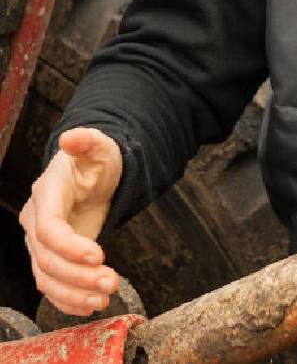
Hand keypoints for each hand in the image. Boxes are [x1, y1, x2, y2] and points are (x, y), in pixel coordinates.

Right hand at [19, 128, 122, 315]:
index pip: (49, 229)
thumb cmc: (96, 160)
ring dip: (74, 293)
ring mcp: (41, 243)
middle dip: (78, 276)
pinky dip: (68, 300)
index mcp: (46, 194)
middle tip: (111, 283)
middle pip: (48, 259)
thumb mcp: (98, 146)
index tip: (99, 256)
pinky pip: (51, 285)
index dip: (70, 246)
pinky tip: (90, 306)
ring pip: (47, 278)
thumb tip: (71, 138)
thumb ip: (87, 141)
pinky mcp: (52, 257)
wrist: (93, 175)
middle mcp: (36, 221)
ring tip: (105, 298)